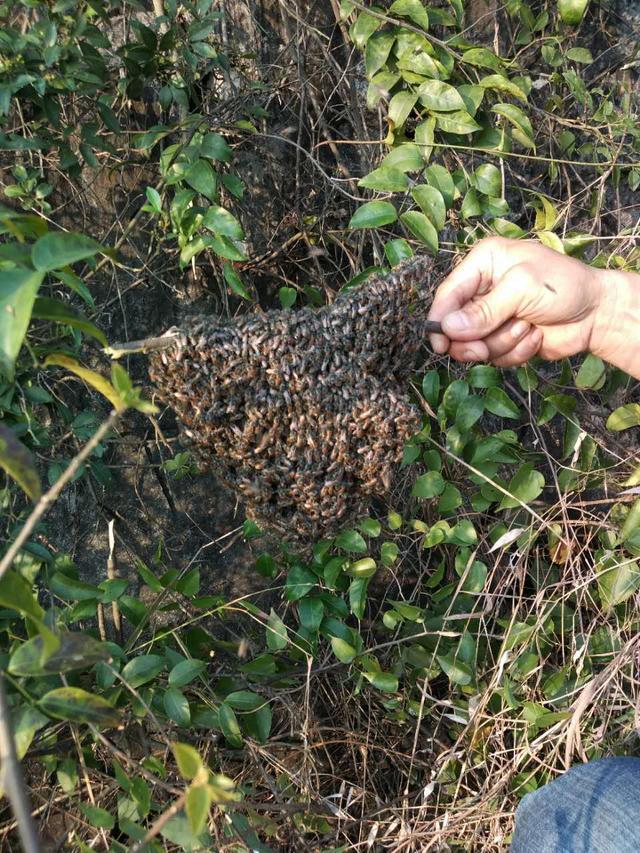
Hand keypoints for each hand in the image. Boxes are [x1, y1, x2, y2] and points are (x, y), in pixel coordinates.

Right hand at [427, 237, 603, 367]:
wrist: (598, 313)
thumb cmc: (564, 287)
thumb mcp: (521, 288)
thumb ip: (484, 310)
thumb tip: (448, 329)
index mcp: (483, 263)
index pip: (448, 294)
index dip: (440, 320)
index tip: (440, 344)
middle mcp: (484, 289)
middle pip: (456, 325)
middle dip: (472, 340)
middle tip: (482, 349)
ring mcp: (494, 316)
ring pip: (476, 344)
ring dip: (502, 342)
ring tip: (527, 327)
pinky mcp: (505, 338)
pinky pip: (495, 356)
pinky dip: (515, 352)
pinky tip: (535, 337)